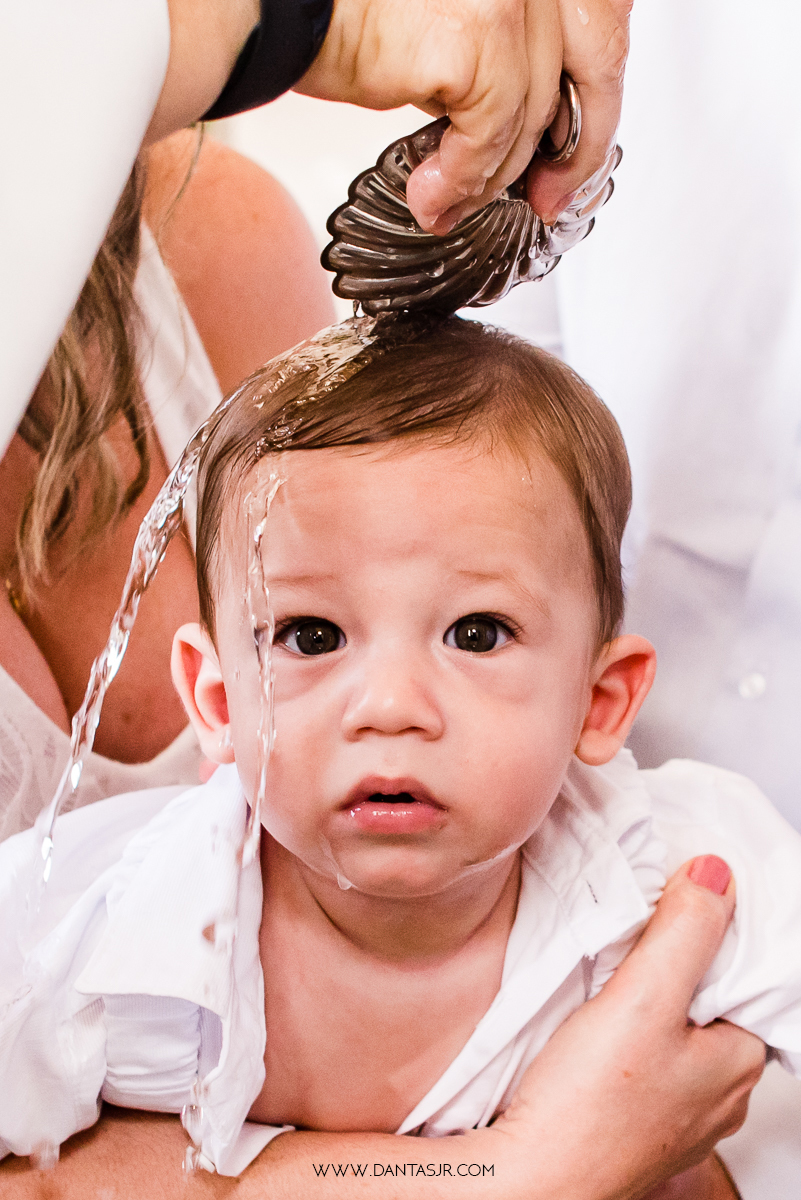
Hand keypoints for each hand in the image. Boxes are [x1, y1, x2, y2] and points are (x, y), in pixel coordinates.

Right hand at [297, 0, 630, 230]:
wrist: (286, 10)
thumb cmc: (347, 19)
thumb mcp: (445, 40)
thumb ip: (490, 72)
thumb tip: (515, 134)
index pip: (582, 47)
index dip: (583, 116)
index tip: (565, 168)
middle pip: (563, 85)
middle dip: (553, 162)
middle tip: (535, 207)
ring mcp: (509, 3)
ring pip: (526, 120)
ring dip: (487, 181)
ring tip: (448, 209)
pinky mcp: (481, 42)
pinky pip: (488, 138)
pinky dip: (461, 180)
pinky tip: (432, 197)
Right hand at [494, 857, 765, 1198]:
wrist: (529, 1184)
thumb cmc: (587, 1108)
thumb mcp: (644, 997)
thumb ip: (685, 931)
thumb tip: (718, 873)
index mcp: (738, 1063)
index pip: (747, 977)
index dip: (714, 931)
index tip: (678, 898)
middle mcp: (715, 1096)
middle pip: (707, 1002)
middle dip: (677, 962)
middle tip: (637, 925)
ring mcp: (671, 1114)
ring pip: (671, 1033)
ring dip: (645, 998)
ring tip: (610, 965)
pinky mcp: (629, 1124)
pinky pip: (640, 1062)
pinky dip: (623, 1033)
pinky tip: (592, 1020)